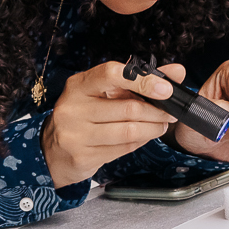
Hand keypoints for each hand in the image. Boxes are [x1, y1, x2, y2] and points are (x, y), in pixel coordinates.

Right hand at [42, 60, 183, 186]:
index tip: (166, 88)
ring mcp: (76, 134)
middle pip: (127, 108)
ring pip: (128, 131)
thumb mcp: (103, 92)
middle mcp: (73, 107)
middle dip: (157, 111)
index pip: (112, 74)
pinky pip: (123, 149)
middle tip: (171, 112)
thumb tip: (177, 72)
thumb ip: (139, 80)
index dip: (143, 80)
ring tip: (161, 125)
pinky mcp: (83, 156)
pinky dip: (140, 142)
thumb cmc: (83, 115)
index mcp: (79, 85)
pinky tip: (144, 136)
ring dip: (153, 128)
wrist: (52, 151)